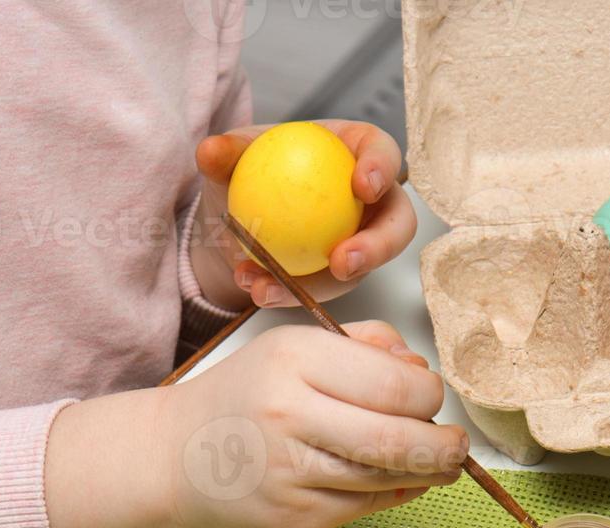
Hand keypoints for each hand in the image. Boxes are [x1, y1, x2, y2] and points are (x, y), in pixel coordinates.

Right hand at [46, 321, 464, 527]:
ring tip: (440, 462)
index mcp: (294, 360)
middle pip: (397, 439)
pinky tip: (402, 480)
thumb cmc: (247, 395)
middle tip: (456, 443)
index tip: (433, 397)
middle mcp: (289, 416)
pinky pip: (368, 506)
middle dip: (444, 445)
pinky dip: (396, 493)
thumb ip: (366, 347)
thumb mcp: (297, 346)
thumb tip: (422, 372)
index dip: (430, 396)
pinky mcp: (296, 519)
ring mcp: (292, 474)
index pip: (393, 384)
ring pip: (388, 478)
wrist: (177, 456)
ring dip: (429, 472)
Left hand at [189, 120, 417, 309]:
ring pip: (362, 268)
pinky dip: (289, 293)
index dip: (383, 168)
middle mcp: (369, 200)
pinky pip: (323, 290)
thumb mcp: (234, 158)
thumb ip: (228, 152)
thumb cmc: (250, 172)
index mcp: (354, 152)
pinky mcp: (340, 275)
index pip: (383, 151)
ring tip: (276, 286)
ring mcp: (360, 240)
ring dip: (323, 285)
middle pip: (397, 223)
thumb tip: (212, 151)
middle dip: (379, 247)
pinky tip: (258, 289)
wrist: (237, 217)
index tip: (362, 187)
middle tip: (343, 262)